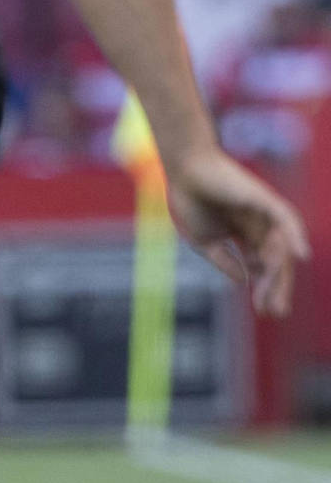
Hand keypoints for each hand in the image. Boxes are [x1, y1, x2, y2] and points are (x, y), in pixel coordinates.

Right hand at [164, 145, 308, 316]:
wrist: (182, 171)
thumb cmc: (189, 199)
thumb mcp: (205, 241)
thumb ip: (224, 261)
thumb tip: (243, 280)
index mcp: (244, 234)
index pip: (262, 265)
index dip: (264, 288)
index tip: (262, 310)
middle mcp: (259, 224)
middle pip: (276, 260)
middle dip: (276, 286)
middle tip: (276, 311)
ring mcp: (263, 212)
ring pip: (280, 246)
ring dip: (280, 272)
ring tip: (274, 294)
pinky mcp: (263, 199)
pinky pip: (287, 219)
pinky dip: (295, 236)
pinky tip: (300, 256)